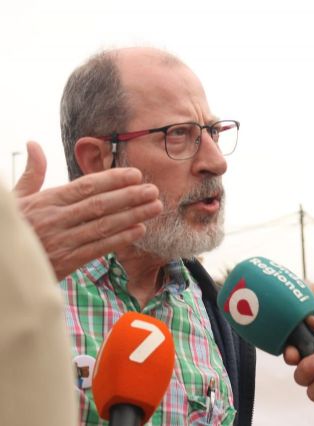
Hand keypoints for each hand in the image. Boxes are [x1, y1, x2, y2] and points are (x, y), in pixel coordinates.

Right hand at [14, 141, 162, 279]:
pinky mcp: (67, 262)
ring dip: (133, 215)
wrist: (3, 266)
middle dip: (130, 196)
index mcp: (46, 201)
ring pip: (104, 226)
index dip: (112, 180)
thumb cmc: (13, 228)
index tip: (135, 175)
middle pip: (100, 205)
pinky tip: (139, 230)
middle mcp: (55, 219)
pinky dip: (121, 238)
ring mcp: (62, 241)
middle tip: (153, 190)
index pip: (85, 186)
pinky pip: (99, 248)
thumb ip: (32, 173)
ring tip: (154, 207)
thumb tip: (33, 144)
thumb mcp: (16, 199)